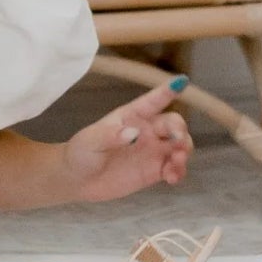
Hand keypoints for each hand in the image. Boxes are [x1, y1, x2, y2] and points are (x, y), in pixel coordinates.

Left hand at [63, 84, 193, 202]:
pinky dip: (179, 171)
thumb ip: (112, 136)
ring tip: (177, 162)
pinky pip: (174, 168)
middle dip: (180, 130)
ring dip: (184, 151)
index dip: (167, 91)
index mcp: (132, 116)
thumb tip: (134, 133)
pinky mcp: (154, 171)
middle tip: (178, 142)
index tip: (182, 81)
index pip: (153, 100)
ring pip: (179, 145)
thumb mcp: (92, 140)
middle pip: (173, 124)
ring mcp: (152, 151)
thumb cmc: (82, 152)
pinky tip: (172, 178)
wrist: (78, 180)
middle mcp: (147, 130)